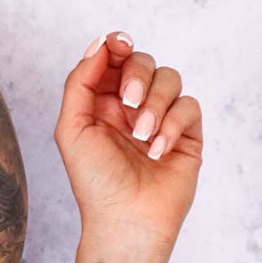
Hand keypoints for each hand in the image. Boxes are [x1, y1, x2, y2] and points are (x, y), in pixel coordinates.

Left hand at [55, 30, 203, 245]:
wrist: (125, 218)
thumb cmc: (94, 181)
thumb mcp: (71, 128)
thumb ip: (79, 83)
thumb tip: (98, 45)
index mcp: (100, 102)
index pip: (113, 59)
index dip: (116, 45)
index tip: (119, 44)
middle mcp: (130, 107)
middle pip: (143, 62)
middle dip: (137, 75)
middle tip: (129, 102)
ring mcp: (160, 118)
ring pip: (170, 79)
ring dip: (155, 104)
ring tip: (141, 135)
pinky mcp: (186, 134)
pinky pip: (189, 106)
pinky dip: (173, 125)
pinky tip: (157, 150)